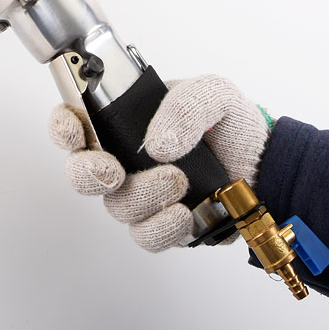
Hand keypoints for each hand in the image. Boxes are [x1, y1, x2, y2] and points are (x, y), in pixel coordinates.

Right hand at [49, 75, 271, 251]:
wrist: (265, 165)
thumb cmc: (231, 124)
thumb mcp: (213, 93)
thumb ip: (184, 104)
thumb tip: (156, 143)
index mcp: (121, 121)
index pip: (74, 122)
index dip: (63, 127)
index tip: (75, 130)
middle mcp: (122, 158)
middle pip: (80, 173)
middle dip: (89, 173)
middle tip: (115, 171)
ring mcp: (139, 193)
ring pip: (115, 206)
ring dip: (143, 195)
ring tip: (179, 182)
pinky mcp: (161, 224)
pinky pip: (145, 236)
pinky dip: (162, 228)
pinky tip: (184, 214)